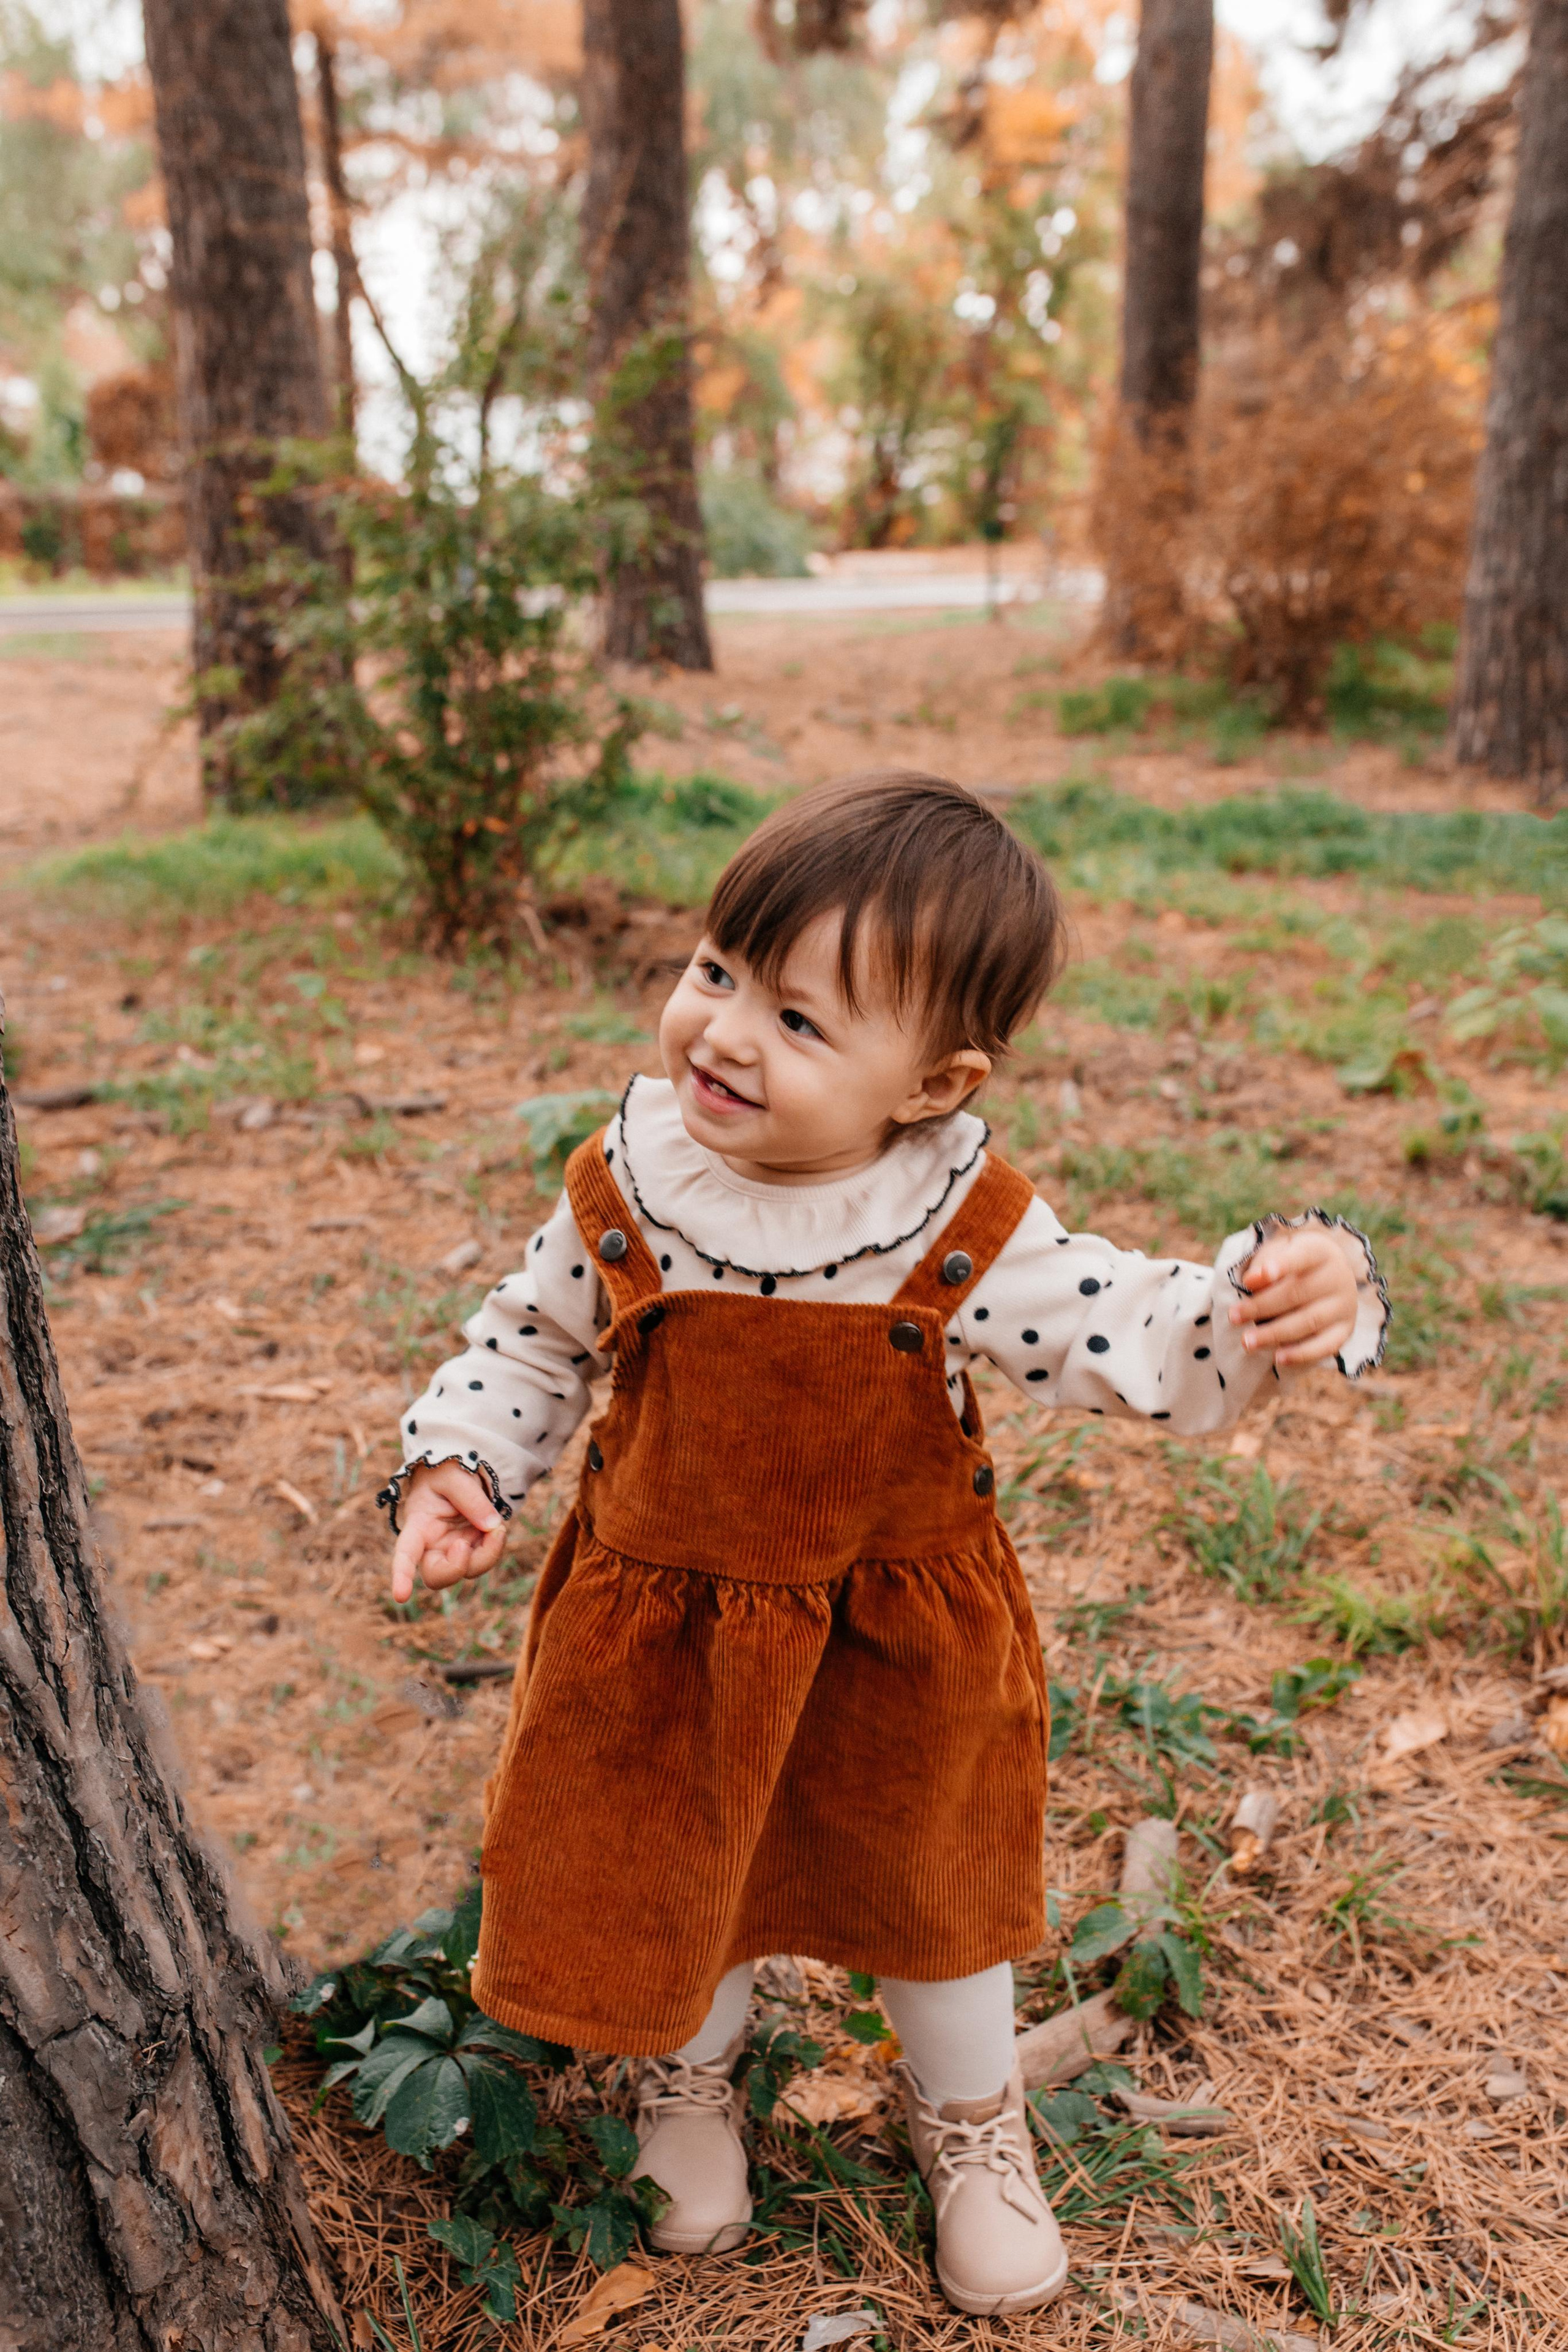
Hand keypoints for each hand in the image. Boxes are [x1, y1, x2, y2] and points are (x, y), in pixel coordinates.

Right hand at [390, 1460, 506, 1603]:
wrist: (457, 1474)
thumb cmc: (445, 1472)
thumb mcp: (454, 1475)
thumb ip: (470, 1498)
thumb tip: (490, 1526)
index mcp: (418, 1526)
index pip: (405, 1554)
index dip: (401, 1575)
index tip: (400, 1596)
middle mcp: (432, 1545)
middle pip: (437, 1576)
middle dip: (456, 1568)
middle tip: (466, 1544)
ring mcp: (452, 1550)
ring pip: (466, 1571)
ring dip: (487, 1554)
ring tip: (497, 1526)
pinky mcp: (471, 1550)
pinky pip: (484, 1560)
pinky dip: (495, 1546)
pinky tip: (498, 1528)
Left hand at [1228, 1225, 1359, 1369]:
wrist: (1329, 1275)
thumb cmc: (1293, 1262)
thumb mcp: (1279, 1252)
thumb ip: (1265, 1262)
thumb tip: (1251, 1281)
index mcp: (1321, 1251)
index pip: (1301, 1256)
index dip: (1279, 1266)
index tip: (1250, 1280)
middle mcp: (1339, 1277)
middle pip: (1298, 1293)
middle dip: (1261, 1306)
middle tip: (1233, 1316)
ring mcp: (1345, 1305)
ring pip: (1308, 1321)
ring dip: (1275, 1333)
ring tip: (1248, 1341)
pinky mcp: (1345, 1329)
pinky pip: (1325, 1346)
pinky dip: (1301, 1354)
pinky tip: (1278, 1358)